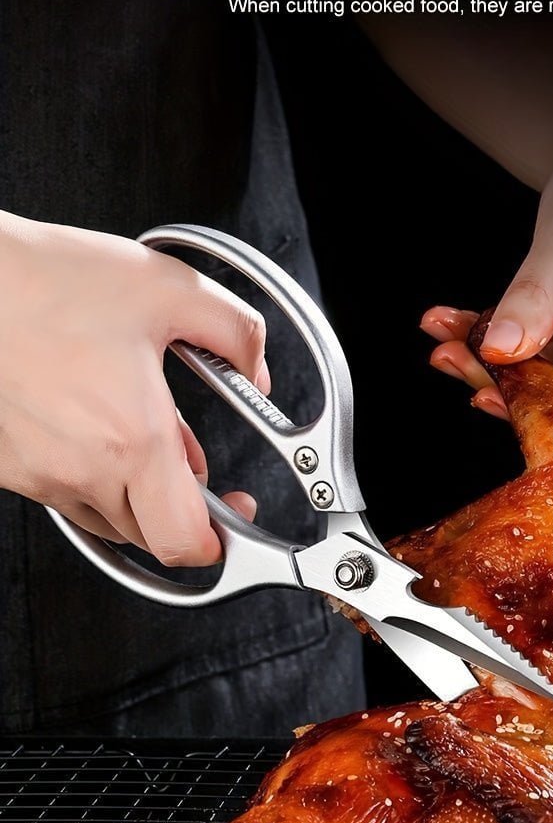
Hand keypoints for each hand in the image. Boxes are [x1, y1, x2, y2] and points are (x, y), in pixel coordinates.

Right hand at [0, 212, 267, 564]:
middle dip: (179, 505)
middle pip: (149, 535)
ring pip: (105, 518)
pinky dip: (89, 473)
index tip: (232, 513)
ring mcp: (40, 474)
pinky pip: (62, 493)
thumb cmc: (44, 281)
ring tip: (135, 426)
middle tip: (187, 453)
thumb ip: (235, 332)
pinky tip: (94, 421)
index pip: (184, 541)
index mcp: (133, 438)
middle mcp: (83, 469)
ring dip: (134, 491)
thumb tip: (257, 368)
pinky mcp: (9, 466)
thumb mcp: (168, 288)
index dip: (218, 540)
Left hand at [421, 101, 552, 413]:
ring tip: (442, 329)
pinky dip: (505, 335)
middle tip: (444, 354)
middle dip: (504, 373)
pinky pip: (549, 348)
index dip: (543, 402)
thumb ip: (535, 296)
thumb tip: (499, 353)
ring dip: (494, 355)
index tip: (481, 393)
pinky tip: (460, 323)